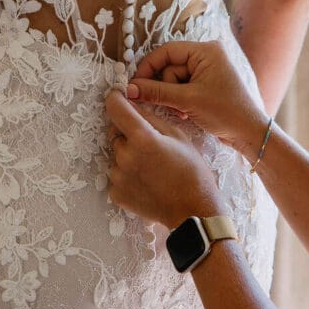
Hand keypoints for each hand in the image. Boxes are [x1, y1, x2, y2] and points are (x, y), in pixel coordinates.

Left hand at [105, 90, 224, 229]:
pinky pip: (117, 176)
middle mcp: (125, 156)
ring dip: (128, 156)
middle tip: (150, 145)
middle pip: (116, 134)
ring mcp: (118, 177)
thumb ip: (152, 119)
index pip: (115, 108)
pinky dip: (127, 176)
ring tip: (151, 167)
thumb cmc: (192, 171)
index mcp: (142, 138)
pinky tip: (147, 181)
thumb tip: (133, 105)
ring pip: (116, 156)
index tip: (119, 97)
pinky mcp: (116, 194)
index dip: (116, 99)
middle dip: (128, 134)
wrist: (193, 211)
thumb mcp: (179, 136)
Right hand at [126, 40, 268, 161]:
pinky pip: (182, 87)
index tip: (134, 86)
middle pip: (168, 67)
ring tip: (181, 112)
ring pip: (173, 80)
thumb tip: (128, 89)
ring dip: (171, 97)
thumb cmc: (225, 112)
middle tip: (165, 105)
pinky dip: (179, 101)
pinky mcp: (206, 84)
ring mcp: (207, 70)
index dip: (148, 67)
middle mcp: (207, 55)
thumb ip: (156, 92)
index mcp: (206, 50)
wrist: (249, 132)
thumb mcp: (187, 101)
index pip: (166, 51)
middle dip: (164, 88)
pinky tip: (185, 114)